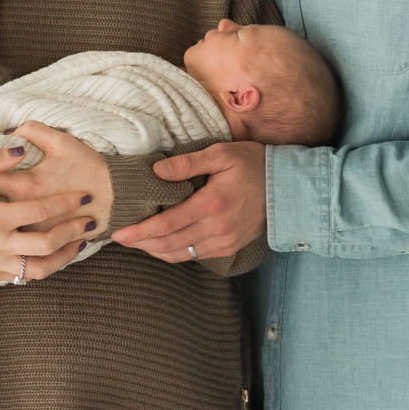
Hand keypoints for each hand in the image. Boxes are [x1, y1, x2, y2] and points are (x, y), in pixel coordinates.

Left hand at [0, 122, 113, 236]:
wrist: (117, 197)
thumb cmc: (89, 167)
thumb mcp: (63, 142)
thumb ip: (33, 130)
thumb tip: (9, 130)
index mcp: (24, 186)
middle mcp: (24, 214)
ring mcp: (33, 233)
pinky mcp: (43, 244)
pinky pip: (17, 245)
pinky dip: (9, 237)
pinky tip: (7, 229)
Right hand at [0, 144, 95, 282]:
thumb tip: (22, 149)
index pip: (39, 211)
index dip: (65, 203)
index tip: (84, 195)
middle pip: (46, 244)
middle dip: (73, 232)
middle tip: (90, 220)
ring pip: (38, 269)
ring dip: (64, 257)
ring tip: (79, 242)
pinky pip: (24, 277)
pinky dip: (44, 268)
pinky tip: (56, 254)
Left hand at [110, 140, 265, 262]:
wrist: (289, 187)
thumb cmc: (255, 164)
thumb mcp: (222, 154)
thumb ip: (188, 163)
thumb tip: (156, 171)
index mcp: (212, 204)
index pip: (166, 224)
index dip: (139, 231)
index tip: (119, 232)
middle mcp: (217, 228)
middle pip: (169, 244)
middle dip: (142, 244)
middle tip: (121, 239)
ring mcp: (225, 241)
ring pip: (181, 254)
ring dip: (156, 251)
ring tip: (138, 243)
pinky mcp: (230, 247)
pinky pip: (196, 256)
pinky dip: (176, 253)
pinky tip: (164, 245)